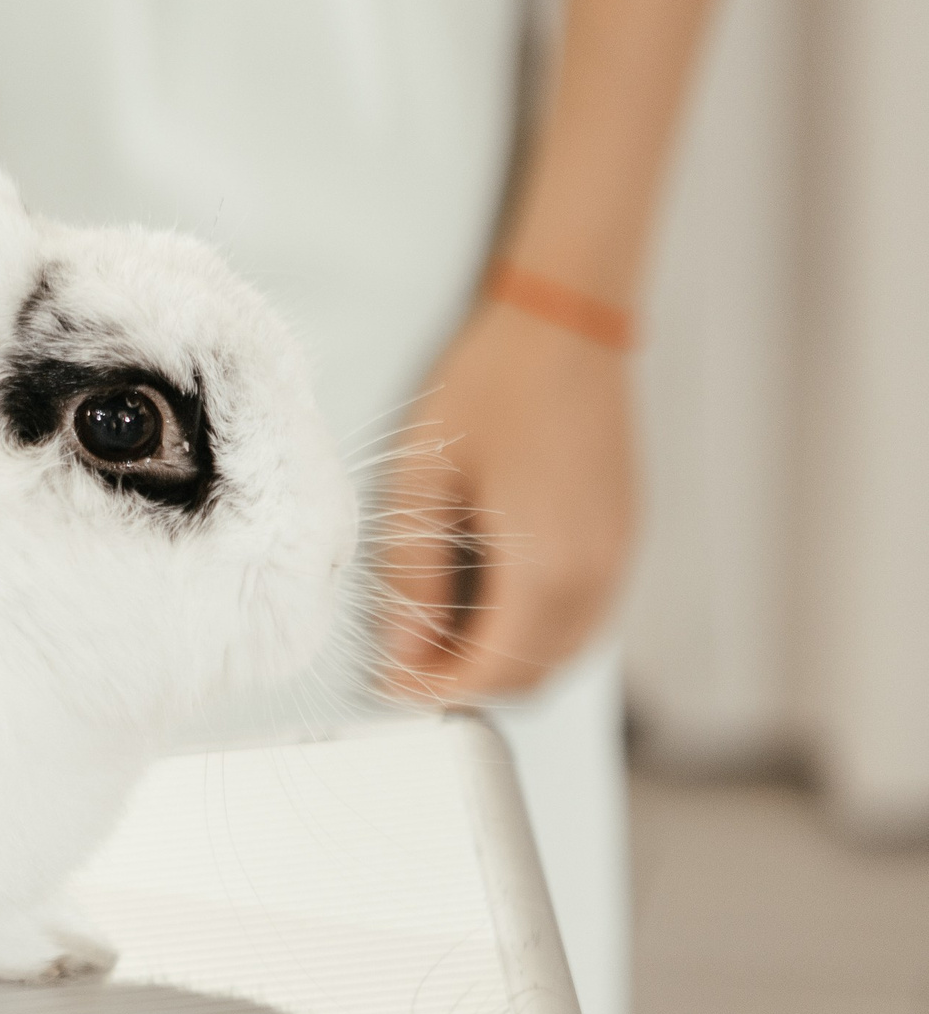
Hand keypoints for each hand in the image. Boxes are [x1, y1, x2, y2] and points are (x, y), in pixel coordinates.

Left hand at [377, 300, 636, 701]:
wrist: (565, 324)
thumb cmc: (492, 386)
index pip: (493, 670)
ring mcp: (619, 558)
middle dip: (467, 680)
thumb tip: (403, 650)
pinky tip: (486, 598)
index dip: (435, 688)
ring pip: (562, 651)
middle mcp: (598, 574)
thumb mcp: (423, 482)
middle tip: (406, 660)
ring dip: (503, 658)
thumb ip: (413, 576)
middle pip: (533, 674)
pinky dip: (533, 628)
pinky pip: (582, 616)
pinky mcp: (623, 539)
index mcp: (549, 567)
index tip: (390, 683)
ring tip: (438, 631)